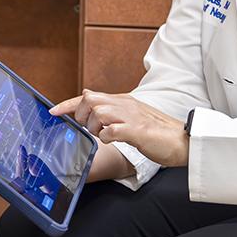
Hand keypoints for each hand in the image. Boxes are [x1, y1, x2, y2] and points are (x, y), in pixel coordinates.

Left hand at [51, 90, 189, 167]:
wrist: (184, 140)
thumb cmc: (157, 132)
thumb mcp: (130, 114)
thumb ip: (110, 107)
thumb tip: (89, 96)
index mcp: (123, 100)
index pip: (88, 96)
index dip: (68, 104)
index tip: (52, 111)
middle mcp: (125, 104)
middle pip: (90, 100)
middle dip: (82, 115)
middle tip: (90, 129)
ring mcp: (131, 116)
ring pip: (98, 113)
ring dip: (95, 127)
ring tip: (106, 135)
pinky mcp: (137, 131)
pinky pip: (111, 131)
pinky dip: (107, 137)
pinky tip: (115, 141)